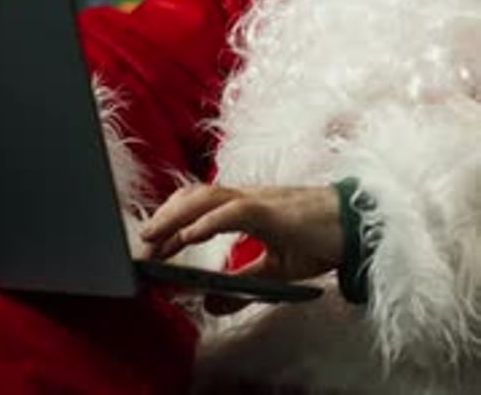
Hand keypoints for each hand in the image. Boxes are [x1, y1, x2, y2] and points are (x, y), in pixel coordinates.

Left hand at [141, 183, 342, 281]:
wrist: (356, 228)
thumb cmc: (319, 240)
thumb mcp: (275, 271)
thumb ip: (242, 285)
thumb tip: (208, 302)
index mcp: (246, 209)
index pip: (198, 207)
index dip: (171, 222)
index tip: (149, 245)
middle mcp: (246, 199)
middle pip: (194, 196)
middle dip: (165, 218)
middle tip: (142, 246)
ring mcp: (258, 201)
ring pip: (206, 198)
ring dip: (176, 216)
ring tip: (153, 238)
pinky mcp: (272, 210)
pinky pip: (233, 211)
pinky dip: (208, 222)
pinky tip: (189, 237)